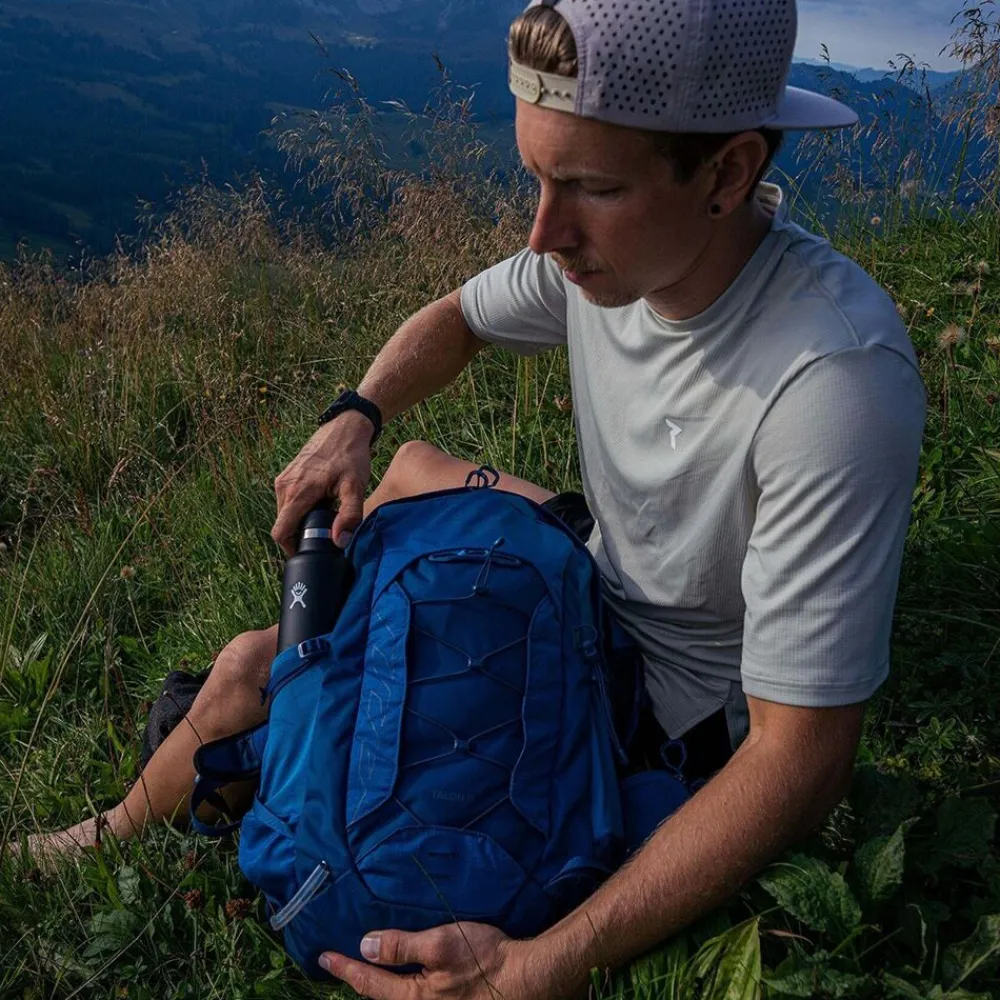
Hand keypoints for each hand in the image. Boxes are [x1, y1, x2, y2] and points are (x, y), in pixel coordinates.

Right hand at [271, 411, 373, 554]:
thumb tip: (339, 541)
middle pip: (283, 525)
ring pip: (285, 513)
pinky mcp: (287, 476)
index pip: (280, 532)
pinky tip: (320, 507)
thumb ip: (349, 515)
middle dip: (299, 536)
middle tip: (323, 539)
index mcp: (297, 492)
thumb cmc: (351, 455)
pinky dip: (300, 509)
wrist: (345, 428)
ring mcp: (283, 480)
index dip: (291, 548)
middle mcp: (284, 486)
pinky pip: (287, 502)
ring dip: (300, 522)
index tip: (307, 554)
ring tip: (324, 521)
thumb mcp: (356, 487)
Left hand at [319, 923, 576, 999]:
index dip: (345, 968)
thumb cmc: (485, 960)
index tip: (323, 957)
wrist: (528, 980)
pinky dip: (400, 991)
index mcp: (413, 999)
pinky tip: (405, 978)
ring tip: (367, 973)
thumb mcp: (440, 944)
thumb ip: (401, 947)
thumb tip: (365, 946)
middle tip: (340, 966)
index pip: (369, 983)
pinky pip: (415, 999)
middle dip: (360, 983)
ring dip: (380, 988)